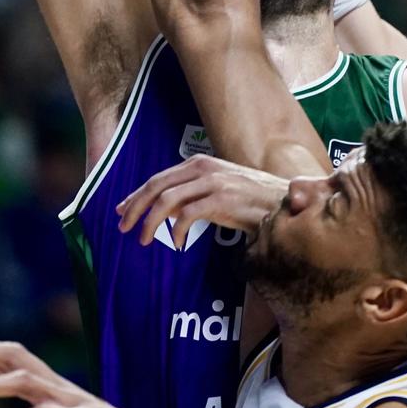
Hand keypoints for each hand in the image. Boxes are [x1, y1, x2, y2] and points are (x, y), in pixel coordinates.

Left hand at [115, 154, 287, 244]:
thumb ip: (191, 195)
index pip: (158, 178)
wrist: (284, 202)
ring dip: (151, 222)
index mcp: (199, 163)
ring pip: (167, 201)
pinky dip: (177, 231)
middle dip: (135, 208)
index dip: (136, 195)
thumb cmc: (251, 200)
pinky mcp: (222, 200)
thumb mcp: (218, 190)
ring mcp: (212, 183)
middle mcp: (203, 168)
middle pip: (156, 187)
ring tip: (145, 240)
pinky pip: (188, 216)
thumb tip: (164, 210)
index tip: (122, 211)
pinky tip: (177, 244)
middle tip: (124, 227)